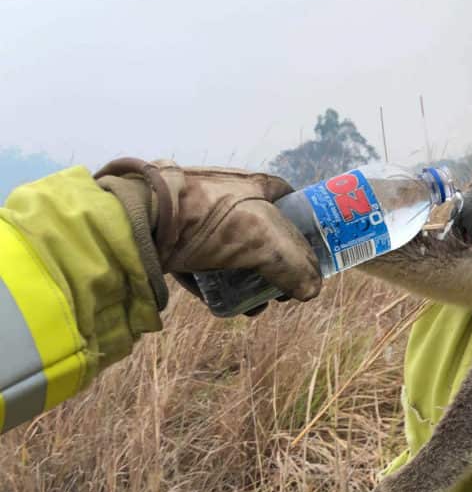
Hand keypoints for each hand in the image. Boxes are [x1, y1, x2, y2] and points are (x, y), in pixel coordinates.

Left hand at [96, 158, 321, 308]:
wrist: (140, 219)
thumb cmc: (210, 218)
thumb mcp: (264, 240)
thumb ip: (295, 266)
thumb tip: (311, 292)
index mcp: (256, 185)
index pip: (292, 205)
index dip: (305, 231)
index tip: (308, 261)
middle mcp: (230, 196)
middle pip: (265, 235)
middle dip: (276, 267)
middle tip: (280, 292)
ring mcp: (201, 217)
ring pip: (235, 253)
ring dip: (248, 282)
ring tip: (251, 306)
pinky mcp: (176, 238)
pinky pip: (205, 265)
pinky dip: (217, 284)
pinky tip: (222, 305)